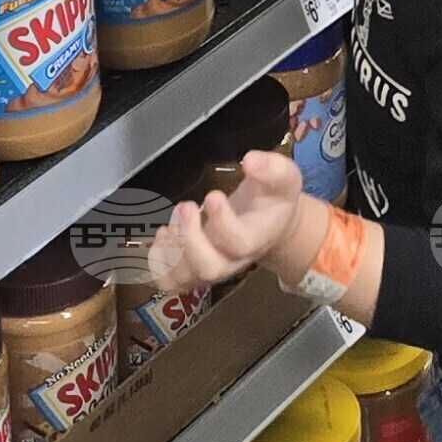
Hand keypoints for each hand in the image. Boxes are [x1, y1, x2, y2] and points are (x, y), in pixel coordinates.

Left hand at [146, 150, 305, 294]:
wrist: (270, 223)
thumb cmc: (273, 200)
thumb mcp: (284, 178)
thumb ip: (272, 168)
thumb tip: (251, 161)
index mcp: (257, 237)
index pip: (240, 242)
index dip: (223, 221)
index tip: (213, 194)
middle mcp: (234, 260)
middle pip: (209, 267)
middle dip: (189, 238)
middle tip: (186, 206)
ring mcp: (212, 268)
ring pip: (186, 276)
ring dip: (171, 247)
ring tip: (173, 217)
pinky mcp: (194, 270)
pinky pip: (169, 280)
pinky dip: (158, 261)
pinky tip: (164, 234)